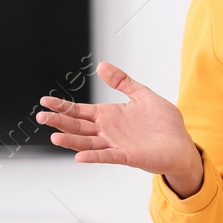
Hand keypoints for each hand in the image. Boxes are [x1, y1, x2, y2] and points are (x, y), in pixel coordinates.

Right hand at [36, 62, 204, 194]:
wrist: (181, 143)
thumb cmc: (164, 123)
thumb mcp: (142, 95)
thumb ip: (122, 82)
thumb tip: (102, 66)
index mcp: (110, 115)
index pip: (80, 111)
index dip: (63, 106)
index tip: (45, 100)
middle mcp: (108, 131)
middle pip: (78, 126)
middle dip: (59, 121)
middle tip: (41, 116)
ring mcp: (116, 144)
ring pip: (88, 142)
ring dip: (71, 140)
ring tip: (54, 137)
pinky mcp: (127, 156)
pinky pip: (107, 156)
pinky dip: (93, 156)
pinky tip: (79, 156)